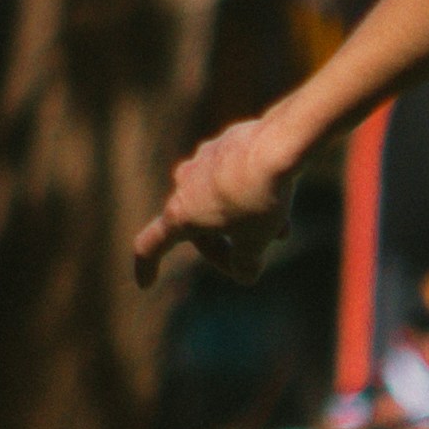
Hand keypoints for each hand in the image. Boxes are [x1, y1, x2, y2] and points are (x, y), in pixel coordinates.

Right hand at [131, 118, 300, 287]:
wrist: (280, 144)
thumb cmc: (261, 198)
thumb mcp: (255, 242)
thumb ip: (246, 264)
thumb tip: (245, 274)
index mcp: (181, 213)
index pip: (151, 244)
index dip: (146, 267)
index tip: (146, 284)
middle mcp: (184, 184)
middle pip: (196, 226)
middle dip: (223, 248)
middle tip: (252, 263)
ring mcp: (203, 160)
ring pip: (219, 201)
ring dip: (244, 221)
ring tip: (281, 232)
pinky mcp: (226, 144)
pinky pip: (234, 179)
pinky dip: (252, 195)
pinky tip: (282, 198)